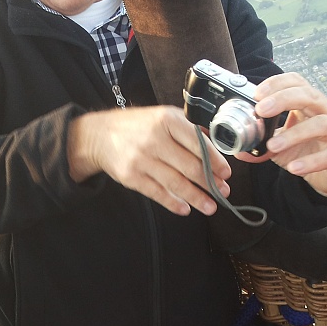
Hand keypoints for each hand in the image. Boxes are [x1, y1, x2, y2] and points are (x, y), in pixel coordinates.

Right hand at [68, 105, 231, 216]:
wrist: (100, 135)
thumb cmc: (137, 126)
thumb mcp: (162, 116)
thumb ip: (187, 128)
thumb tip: (215, 144)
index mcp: (167, 120)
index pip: (198, 143)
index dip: (215, 161)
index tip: (226, 174)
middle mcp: (155, 139)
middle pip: (190, 166)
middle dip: (210, 183)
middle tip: (223, 192)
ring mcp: (142, 159)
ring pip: (176, 183)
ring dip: (197, 198)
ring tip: (210, 206)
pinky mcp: (132, 176)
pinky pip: (157, 193)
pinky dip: (173, 203)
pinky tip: (185, 209)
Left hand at [252, 72, 326, 196]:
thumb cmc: (309, 151)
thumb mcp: (281, 146)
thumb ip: (261, 145)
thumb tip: (239, 150)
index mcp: (310, 104)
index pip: (297, 83)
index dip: (278, 84)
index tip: (257, 93)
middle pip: (309, 96)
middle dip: (284, 99)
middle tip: (261, 110)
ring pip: (321, 124)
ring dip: (294, 134)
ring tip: (272, 146)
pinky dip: (311, 162)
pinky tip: (294, 168)